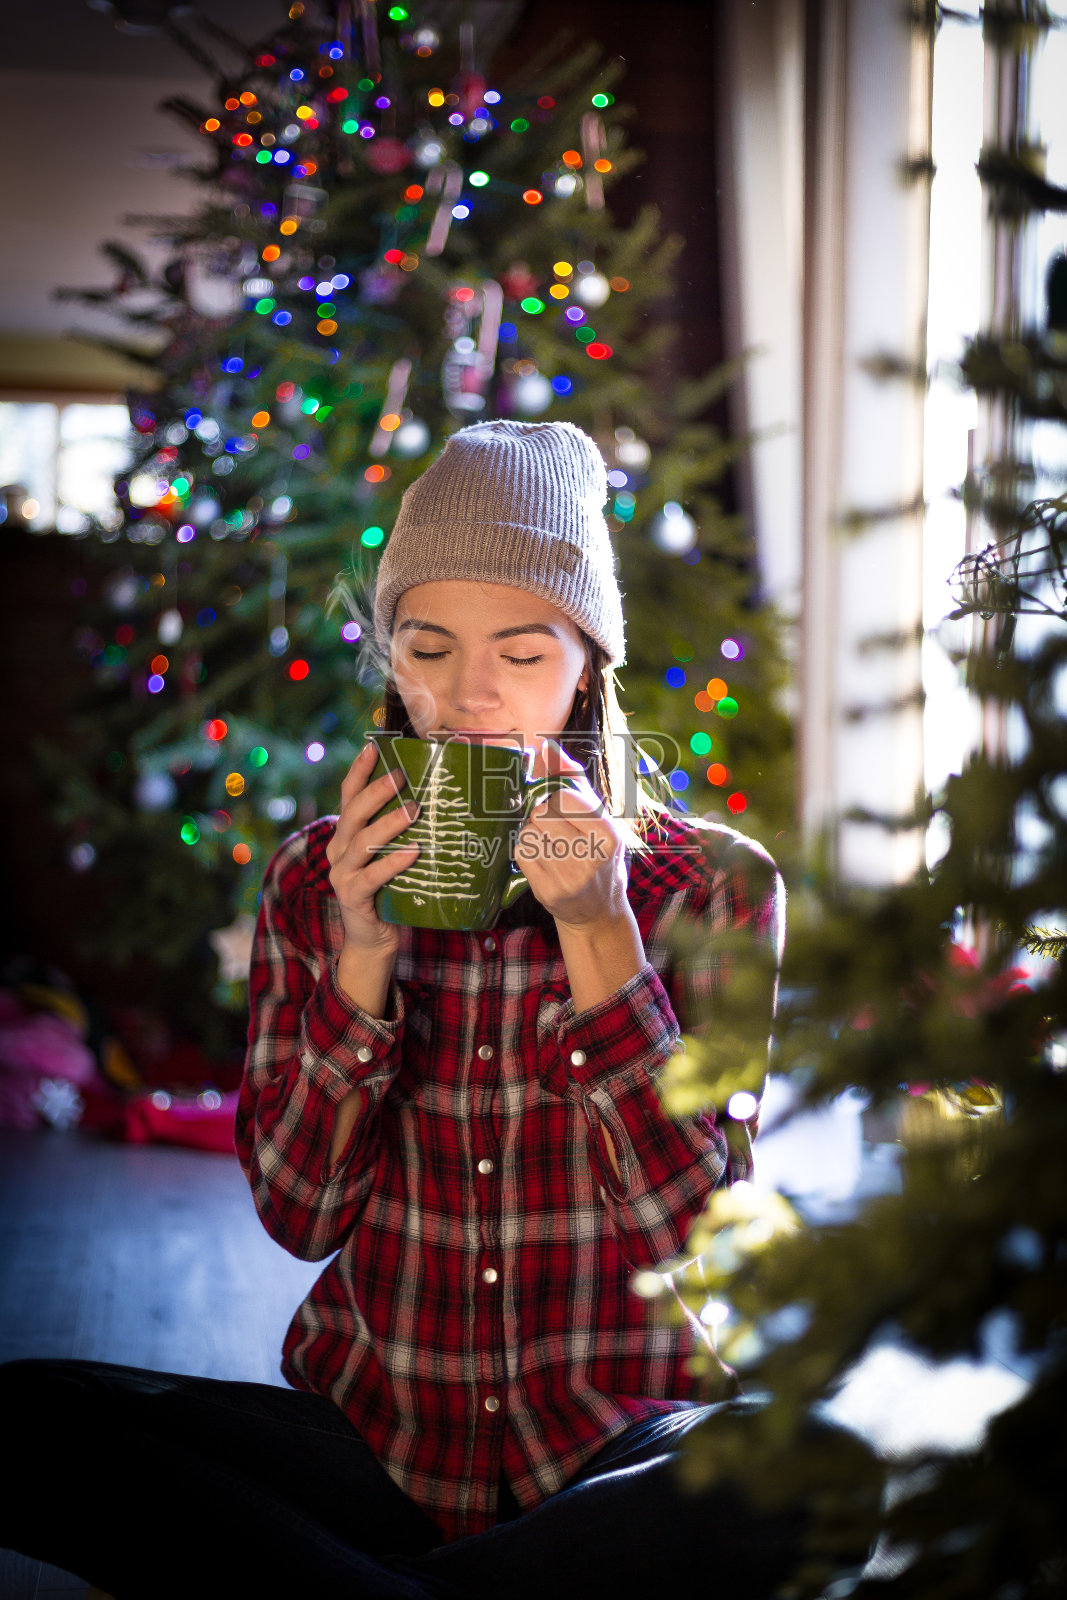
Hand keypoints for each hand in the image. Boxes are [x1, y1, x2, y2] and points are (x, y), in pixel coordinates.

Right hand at [326, 743, 420, 958]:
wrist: (374, 940)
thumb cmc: (390, 892)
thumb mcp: (391, 856)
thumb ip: (402, 832)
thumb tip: (440, 800)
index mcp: (346, 836)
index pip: (348, 796)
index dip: (358, 771)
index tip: (374, 746)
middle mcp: (339, 851)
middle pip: (353, 814)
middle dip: (376, 791)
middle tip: (401, 775)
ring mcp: (342, 875)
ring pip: (362, 843)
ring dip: (388, 824)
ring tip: (414, 809)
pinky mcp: (353, 898)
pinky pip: (372, 877)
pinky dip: (392, 863)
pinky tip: (412, 852)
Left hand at [515, 738, 629, 930]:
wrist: (599, 910)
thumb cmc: (597, 852)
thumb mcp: (597, 815)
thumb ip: (572, 777)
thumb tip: (547, 746)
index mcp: (608, 834)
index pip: (565, 798)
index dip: (557, 799)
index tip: (563, 809)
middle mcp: (591, 857)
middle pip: (542, 814)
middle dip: (542, 817)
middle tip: (555, 830)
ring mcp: (569, 878)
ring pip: (528, 833)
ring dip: (533, 835)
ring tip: (551, 846)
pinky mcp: (548, 892)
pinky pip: (521, 854)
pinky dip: (525, 852)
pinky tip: (542, 860)